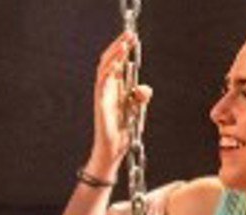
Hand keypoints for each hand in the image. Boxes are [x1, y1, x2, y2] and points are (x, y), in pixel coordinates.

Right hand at [88, 32, 152, 179]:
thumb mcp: (138, 110)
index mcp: (117, 88)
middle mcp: (108, 88)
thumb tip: (144, 88)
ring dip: (114, 54)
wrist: (114, 150)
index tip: (133, 37)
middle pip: (110, 60)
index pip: (118, 63)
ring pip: (104, 68)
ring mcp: (103, 95)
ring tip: (124, 44)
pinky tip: (116, 62)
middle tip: (130, 34)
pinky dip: (108, 71)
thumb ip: (141, 97)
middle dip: (119, 46)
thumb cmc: (124, 131)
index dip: (124, 49)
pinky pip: (101, 83)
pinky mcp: (100, 103)